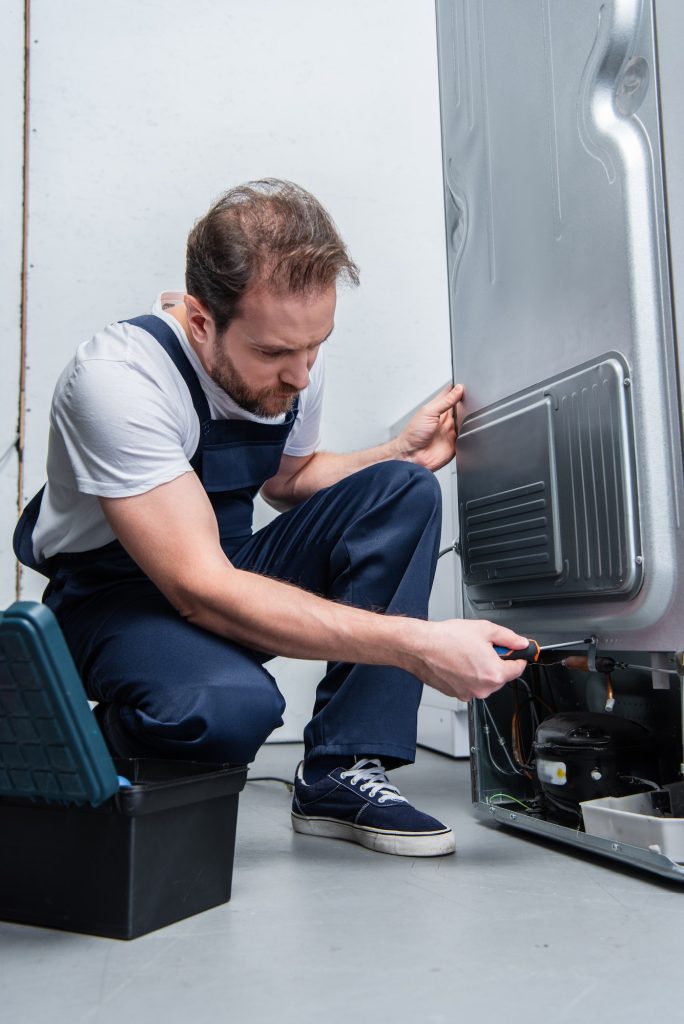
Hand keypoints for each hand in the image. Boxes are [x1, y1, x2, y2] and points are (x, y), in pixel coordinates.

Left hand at [394, 384, 463, 471]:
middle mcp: (445, 419)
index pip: (450, 395)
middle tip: (472, 398)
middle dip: (467, 402)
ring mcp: (451, 430)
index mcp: (437, 409)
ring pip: (466, 420)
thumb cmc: (413, 435)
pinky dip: (471, 432)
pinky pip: (468, 435)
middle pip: (461, 406)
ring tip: (471, 413)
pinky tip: (469, 428)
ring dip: (469, 417)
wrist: (413, 456)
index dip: (457, 389)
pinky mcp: (456, 442)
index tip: (465, 384)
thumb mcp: (428, 412)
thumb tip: (458, 389)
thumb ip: (445, 401)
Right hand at [410, 618, 528, 700]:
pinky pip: (470, 685)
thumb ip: (508, 637)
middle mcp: (483, 689)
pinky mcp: (456, 694)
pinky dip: (468, 675)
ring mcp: (469, 694)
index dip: (518, 657)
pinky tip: (458, 661)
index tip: (515, 652)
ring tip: (466, 653)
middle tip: (483, 647)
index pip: (518, 669)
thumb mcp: (484, 629)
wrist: (420, 647)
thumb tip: (521, 643)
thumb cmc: (447, 639)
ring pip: (485, 681)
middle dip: (496, 662)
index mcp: (494, 673)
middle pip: (501, 676)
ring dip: (481, 669)